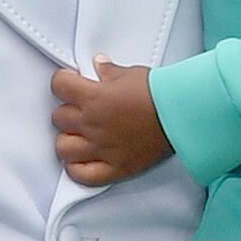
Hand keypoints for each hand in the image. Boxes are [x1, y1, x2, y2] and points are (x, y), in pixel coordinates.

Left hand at [53, 58, 170, 186]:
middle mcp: (92, 123)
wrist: (182, 116)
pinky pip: (81, 174)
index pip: (59, 85)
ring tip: (80, 135)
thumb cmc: (160, 94)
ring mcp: (101, 148)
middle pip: (58, 117)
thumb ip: (108, 71)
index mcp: (93, 96)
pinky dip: (78, 168)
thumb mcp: (131, 74)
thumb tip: (98, 66)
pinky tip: (84, 159)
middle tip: (81, 110)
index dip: (63, 82)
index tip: (71, 84)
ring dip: (69, 140)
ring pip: (63, 147)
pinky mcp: (114, 167)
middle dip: (68, 111)